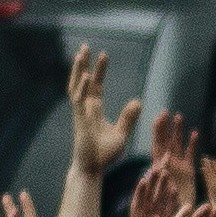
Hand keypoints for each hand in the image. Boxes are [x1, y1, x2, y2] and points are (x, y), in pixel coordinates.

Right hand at [63, 45, 134, 176]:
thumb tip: (138, 101)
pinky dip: (83, 89)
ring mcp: (81, 114)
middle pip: (83, 81)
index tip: (104, 55)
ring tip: (81, 55)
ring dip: (79, 71)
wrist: (93, 169)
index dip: (99, 70)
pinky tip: (88, 76)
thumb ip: (128, 117)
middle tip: (85, 46)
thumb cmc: (104, 154)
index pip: (96, 86)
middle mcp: (85, 109)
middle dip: (84, 64)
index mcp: (94, 110)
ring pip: (77, 87)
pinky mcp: (80, 121)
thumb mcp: (121, 133)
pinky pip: (80, 102)